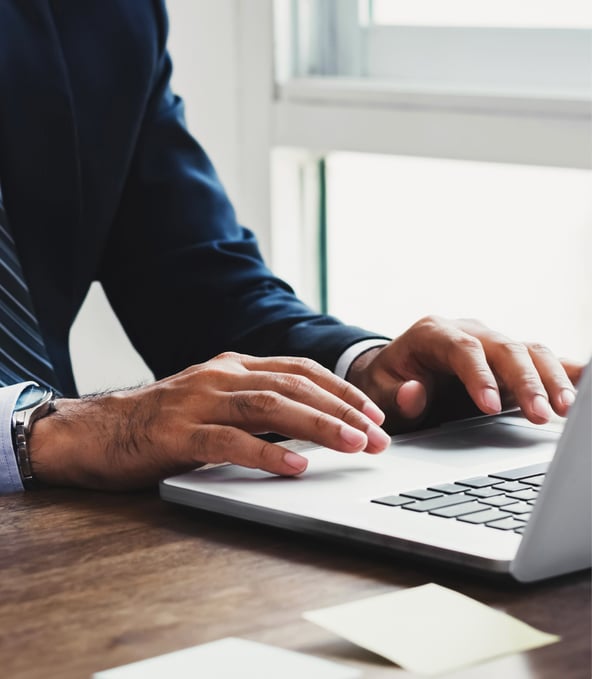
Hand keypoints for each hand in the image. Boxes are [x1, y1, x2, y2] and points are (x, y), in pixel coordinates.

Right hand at [29, 352, 389, 489]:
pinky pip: (230, 443)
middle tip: (378, 436)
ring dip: (317, 425)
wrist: (96, 430)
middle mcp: (221, 376)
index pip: (300, 370)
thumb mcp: (215, 401)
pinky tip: (296, 466)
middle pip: (294, 386)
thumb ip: (255, 403)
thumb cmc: (162, 420)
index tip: (374, 413)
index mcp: (233, 366)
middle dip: (342, 409)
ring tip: (353, 445)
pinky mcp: (178, 434)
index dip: (341, 390)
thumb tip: (310, 422)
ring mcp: (199, 402)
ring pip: (269, 407)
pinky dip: (267, 454)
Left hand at [347, 316, 582, 432]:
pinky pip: (542, 359)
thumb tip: (414, 393)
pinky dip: (564, 371)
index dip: (479, 376)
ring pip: (529, 351)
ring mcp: (492, 343)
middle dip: (525, 381)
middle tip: (541, 414)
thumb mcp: (378, 389)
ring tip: (565, 409)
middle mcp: (468, 331)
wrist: (396, 371)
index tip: (490, 406)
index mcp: (432, 333)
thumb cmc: (388, 380)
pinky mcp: (509, 360)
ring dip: (551, 379)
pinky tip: (583, 386)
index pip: (463, 350)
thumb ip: (395, 394)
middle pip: (505, 348)